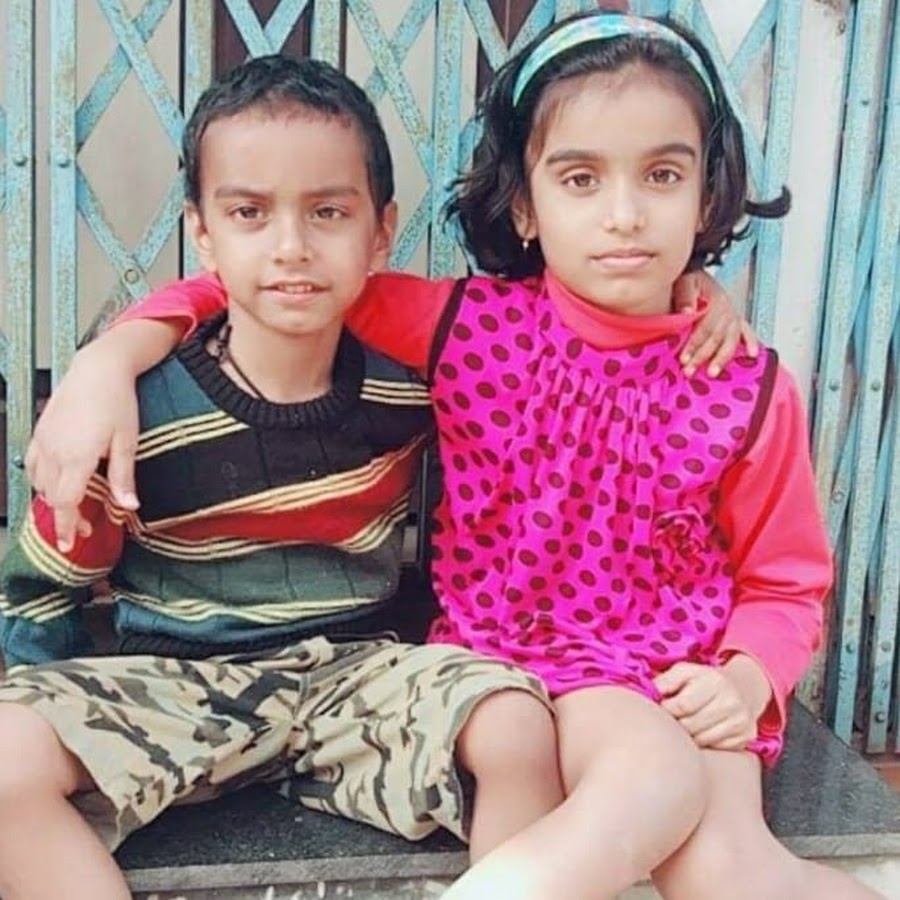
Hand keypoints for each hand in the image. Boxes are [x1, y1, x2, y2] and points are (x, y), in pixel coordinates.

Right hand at [26, 349, 139, 551]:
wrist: (98, 369)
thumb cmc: (117, 401)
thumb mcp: (127, 441)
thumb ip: (124, 477)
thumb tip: (129, 507)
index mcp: (77, 458)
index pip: (66, 503)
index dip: (68, 527)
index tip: (71, 544)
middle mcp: (54, 451)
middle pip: (51, 497)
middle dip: (65, 519)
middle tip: (83, 531)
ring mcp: (44, 441)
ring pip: (39, 482)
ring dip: (53, 499)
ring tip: (73, 508)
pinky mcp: (40, 431)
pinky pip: (33, 464)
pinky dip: (41, 480)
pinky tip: (56, 482)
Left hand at [654, 659, 768, 751]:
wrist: (740, 688)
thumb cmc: (703, 680)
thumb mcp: (684, 671)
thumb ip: (666, 681)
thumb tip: (651, 694)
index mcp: (714, 681)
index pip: (682, 706)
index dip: (667, 710)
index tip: (662, 709)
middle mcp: (731, 701)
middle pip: (691, 726)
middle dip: (676, 725)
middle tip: (671, 720)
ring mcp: (741, 720)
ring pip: (702, 740)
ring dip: (688, 737)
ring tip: (685, 726)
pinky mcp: (746, 736)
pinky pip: (716, 748)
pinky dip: (705, 743)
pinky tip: (701, 732)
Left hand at [673, 271, 758, 377]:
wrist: (696, 275)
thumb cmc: (690, 280)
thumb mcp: (685, 283)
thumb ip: (685, 297)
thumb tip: (687, 312)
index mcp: (716, 302)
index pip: (705, 328)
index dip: (694, 344)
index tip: (684, 358)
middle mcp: (727, 310)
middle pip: (716, 338)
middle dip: (703, 357)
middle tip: (690, 371)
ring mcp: (733, 316)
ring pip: (730, 340)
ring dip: (722, 358)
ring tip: (713, 372)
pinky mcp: (736, 320)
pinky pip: (747, 332)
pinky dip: (751, 343)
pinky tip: (752, 354)